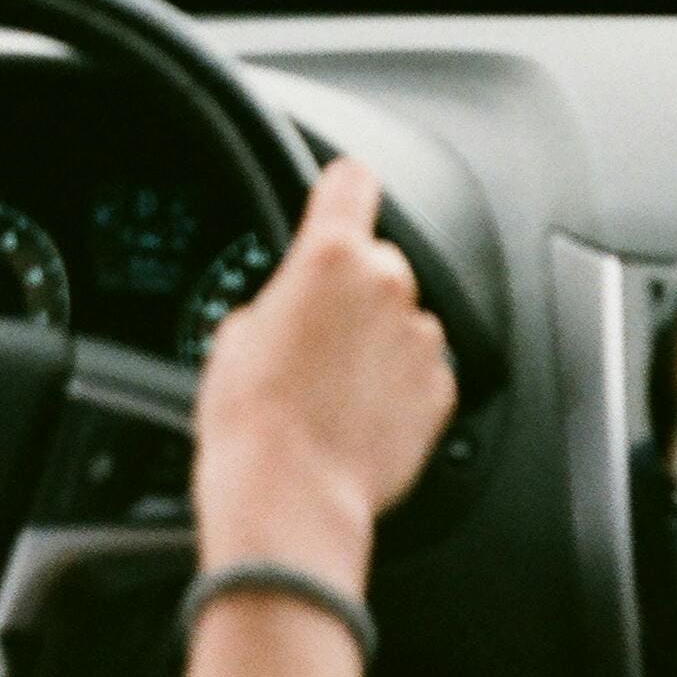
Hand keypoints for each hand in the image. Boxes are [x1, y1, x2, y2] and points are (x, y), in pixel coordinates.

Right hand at [188, 159, 457, 596]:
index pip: (351, 180)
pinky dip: (399, 386)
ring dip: (378, 342)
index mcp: (329, 256)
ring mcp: (420, 337)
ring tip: (334, 390)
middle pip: (378, 262)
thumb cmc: (251, 421)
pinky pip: (422, 370)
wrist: (290, 496)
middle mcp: (386, 284)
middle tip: (317, 339)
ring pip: (402, 320)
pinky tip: (359, 416)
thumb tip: (286, 310)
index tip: (341, 196)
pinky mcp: (442, 388)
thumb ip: (277, 299)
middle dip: (354, 292)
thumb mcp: (234, 337)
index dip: (342, 189)